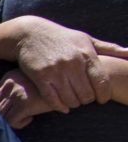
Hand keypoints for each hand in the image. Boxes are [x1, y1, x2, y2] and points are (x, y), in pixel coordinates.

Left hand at [0, 73, 47, 128]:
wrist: (71, 81)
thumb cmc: (52, 81)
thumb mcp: (31, 79)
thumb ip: (18, 87)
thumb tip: (4, 104)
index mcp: (9, 77)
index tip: (3, 112)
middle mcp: (10, 84)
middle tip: (9, 120)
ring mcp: (16, 93)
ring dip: (9, 120)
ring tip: (22, 118)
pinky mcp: (25, 103)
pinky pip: (11, 121)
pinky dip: (19, 124)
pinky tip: (31, 118)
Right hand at [8, 19, 125, 112]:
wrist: (30, 34)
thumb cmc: (63, 38)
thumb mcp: (87, 40)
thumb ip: (110, 49)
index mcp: (87, 54)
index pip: (102, 82)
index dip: (104, 95)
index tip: (102, 99)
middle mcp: (72, 63)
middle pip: (86, 94)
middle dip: (88, 100)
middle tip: (85, 99)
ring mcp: (55, 71)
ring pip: (70, 99)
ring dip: (74, 104)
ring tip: (74, 101)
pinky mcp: (40, 77)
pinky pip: (53, 99)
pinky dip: (60, 107)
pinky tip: (63, 107)